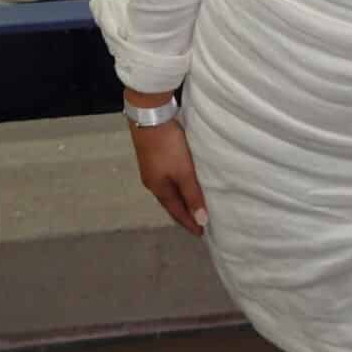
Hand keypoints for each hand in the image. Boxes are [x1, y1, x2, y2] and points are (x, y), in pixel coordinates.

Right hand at [128, 118, 208, 238]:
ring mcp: (151, 170)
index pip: (176, 212)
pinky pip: (167, 181)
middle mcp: (152, 183)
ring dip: (179, 200)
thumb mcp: (184, 172)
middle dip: (183, 214)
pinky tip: (180, 183)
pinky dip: (176, 187)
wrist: (150, 118)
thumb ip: (193, 195)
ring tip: (190, 205)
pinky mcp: (152, 158)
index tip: (201, 233)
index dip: (189, 223)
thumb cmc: (169, 147)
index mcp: (159, 190)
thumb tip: (200, 221)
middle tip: (196, 222)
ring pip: (168, 192)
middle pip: (170, 204)